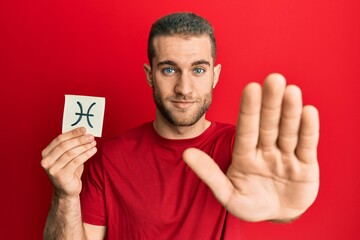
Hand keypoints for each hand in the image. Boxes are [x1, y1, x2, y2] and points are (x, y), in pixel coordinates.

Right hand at [41, 127, 96, 197]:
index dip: (72, 133)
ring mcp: (52, 169)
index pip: (59, 139)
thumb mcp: (67, 157)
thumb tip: (83, 132)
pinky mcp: (61, 176)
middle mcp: (46, 161)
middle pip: (65, 145)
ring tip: (93, 143)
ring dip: (84, 146)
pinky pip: (76, 161)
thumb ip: (71, 145)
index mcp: (46, 153)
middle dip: (80, 139)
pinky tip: (93, 150)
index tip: (84, 129)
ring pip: (71, 153)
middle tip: (91, 136)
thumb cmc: (68, 170)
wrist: (66, 191)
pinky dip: (86, 154)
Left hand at [183, 73, 319, 221]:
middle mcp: (266, 150)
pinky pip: (307, 146)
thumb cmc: (249, 203)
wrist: (276, 214)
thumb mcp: (227, 194)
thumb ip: (209, 174)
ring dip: (290, 112)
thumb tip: (186, 154)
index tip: (250, 88)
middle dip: (271, 103)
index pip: (246, 129)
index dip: (249, 110)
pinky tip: (308, 111)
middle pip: (268, 125)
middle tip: (273, 79)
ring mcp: (287, 157)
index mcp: (245, 155)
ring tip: (292, 91)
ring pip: (288, 131)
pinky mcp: (306, 166)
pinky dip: (308, 130)